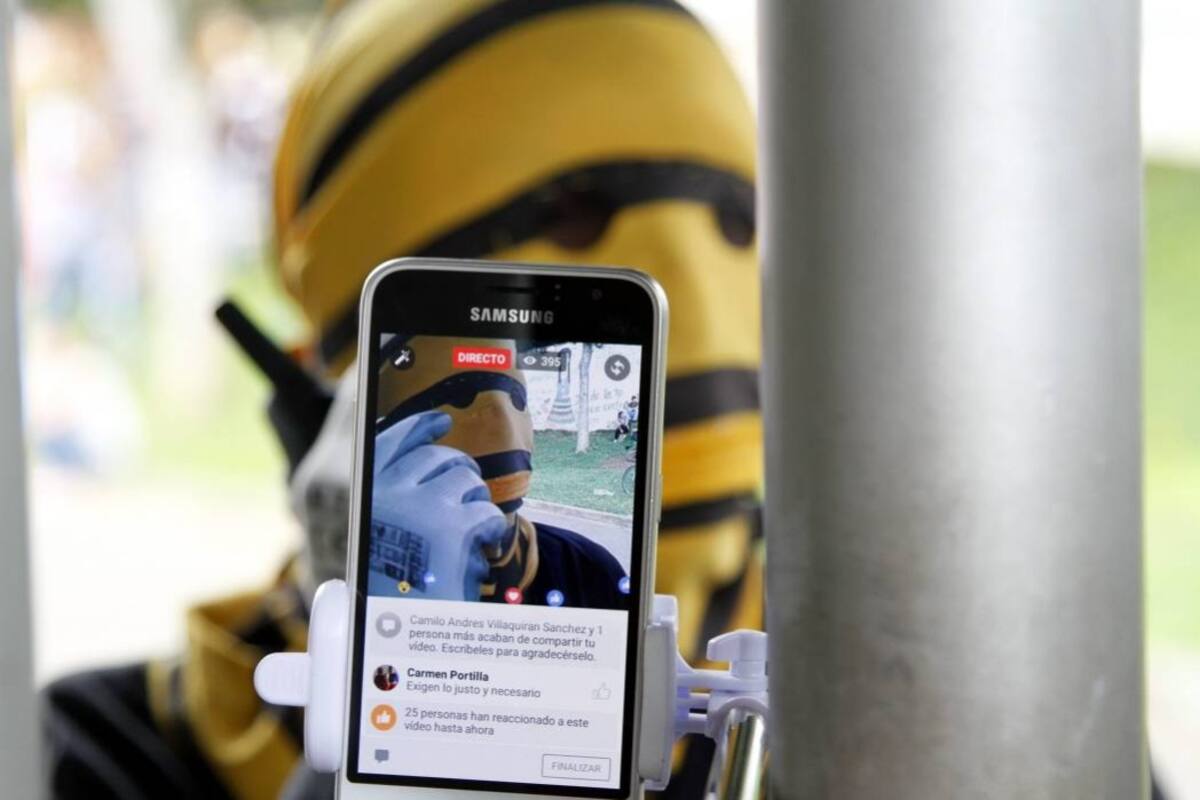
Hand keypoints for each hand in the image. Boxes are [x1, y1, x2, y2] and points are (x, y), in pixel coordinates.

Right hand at [367, 411, 505, 600]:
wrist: (406, 641)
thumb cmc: (396, 594)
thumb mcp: (384, 537)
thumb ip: (397, 497)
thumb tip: (426, 447)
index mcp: (363, 496)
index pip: (391, 441)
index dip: (419, 427)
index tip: (440, 421)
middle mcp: (385, 494)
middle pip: (438, 458)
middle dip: (461, 475)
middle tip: (468, 501)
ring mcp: (419, 507)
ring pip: (467, 481)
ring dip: (476, 504)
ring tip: (470, 536)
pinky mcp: (453, 527)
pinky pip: (487, 513)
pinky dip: (492, 532)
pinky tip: (484, 550)